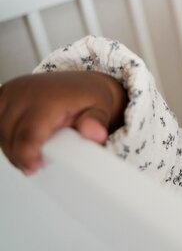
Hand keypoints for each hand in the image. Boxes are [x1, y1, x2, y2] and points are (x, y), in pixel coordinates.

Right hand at [0, 71, 127, 174]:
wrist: (83, 82)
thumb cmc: (90, 96)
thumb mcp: (102, 110)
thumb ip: (96, 123)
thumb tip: (94, 134)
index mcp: (49, 97)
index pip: (27, 135)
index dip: (27, 156)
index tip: (34, 168)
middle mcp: (26, 91)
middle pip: (10, 136)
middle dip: (21, 155)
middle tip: (38, 162)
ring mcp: (12, 91)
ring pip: (0, 130)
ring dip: (11, 145)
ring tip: (32, 150)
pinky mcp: (4, 93)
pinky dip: (5, 134)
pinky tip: (19, 139)